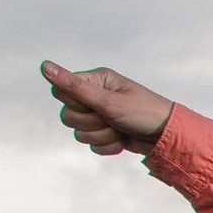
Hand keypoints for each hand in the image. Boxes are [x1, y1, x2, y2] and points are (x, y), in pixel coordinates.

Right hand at [40, 61, 173, 155]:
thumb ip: (74, 87)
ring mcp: (99, 116)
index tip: (96, 105)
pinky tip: (123, 140)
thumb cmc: (144, 113)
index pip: (60, 92)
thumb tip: (44, 66)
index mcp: (94, 81)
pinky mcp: (105, 133)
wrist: (168, 138)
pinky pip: (91, 145)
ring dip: (102, 136)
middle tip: (113, 119)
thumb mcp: (108, 101)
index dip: (76, 103)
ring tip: (121, 130)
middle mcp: (94, 96)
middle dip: (91, 123)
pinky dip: (108, 146)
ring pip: (79, 133)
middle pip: (67, 116)